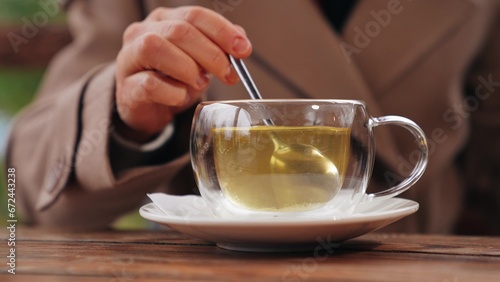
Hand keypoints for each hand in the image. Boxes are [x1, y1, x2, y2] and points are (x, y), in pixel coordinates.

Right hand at [114, 6, 251, 141]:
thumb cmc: (173, 79)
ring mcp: (129, 58)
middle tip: (229, 74)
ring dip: (187, 68)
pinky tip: (181, 96)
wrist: (148, 108)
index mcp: (164, 20)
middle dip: (212, 54)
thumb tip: (241, 42)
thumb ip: (218, 47)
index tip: (243, 50)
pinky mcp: (126, 87)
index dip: (222, 31)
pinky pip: (149, 84)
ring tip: (199, 83)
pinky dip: (173, 92)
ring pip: (155, 47)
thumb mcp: (199, 61)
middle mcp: (142, 32)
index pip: (195, 15)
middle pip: (179, 31)